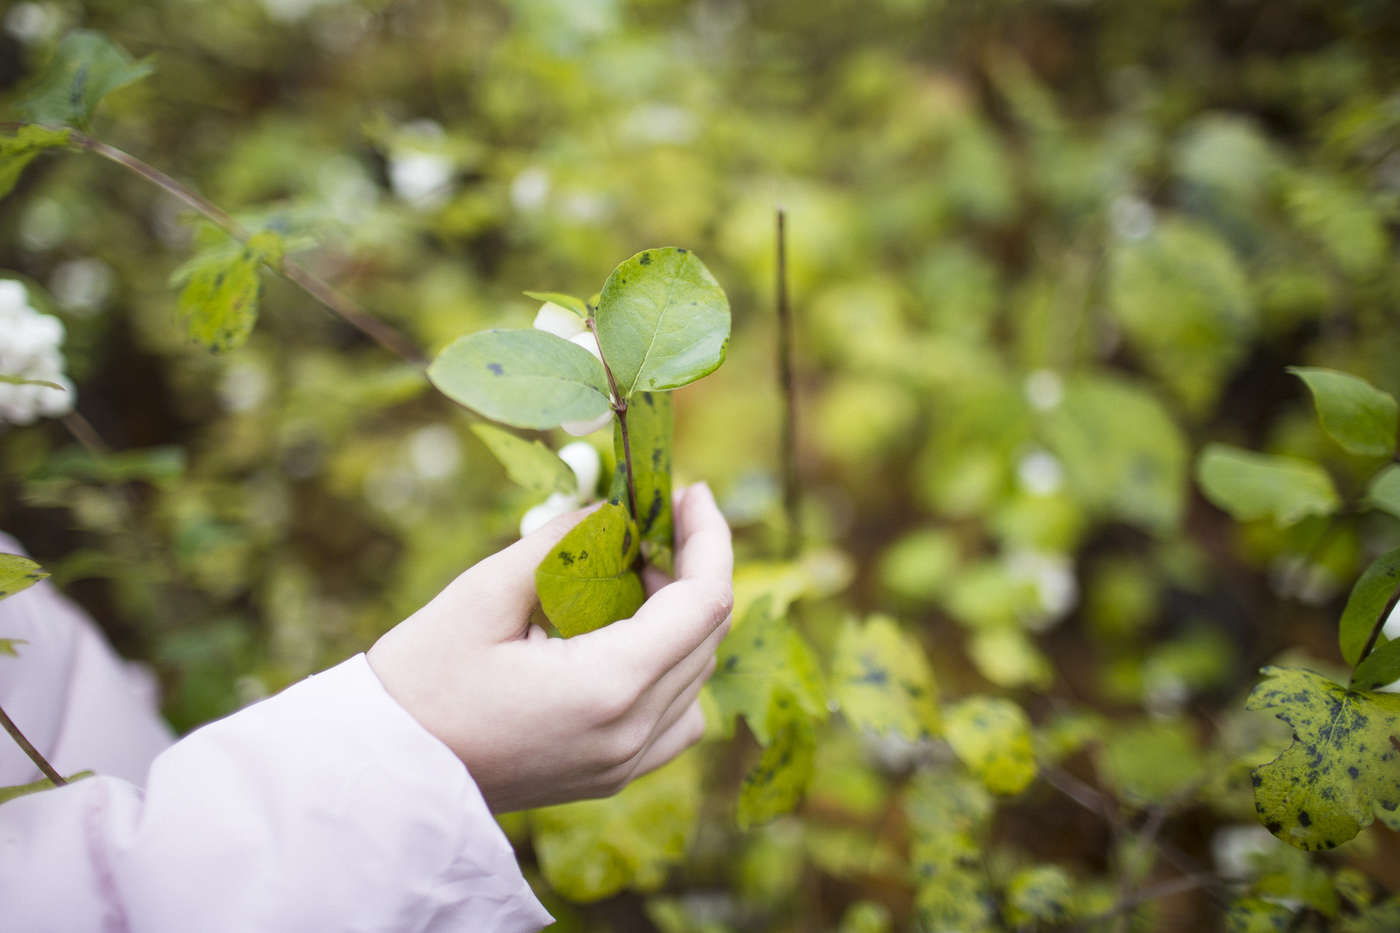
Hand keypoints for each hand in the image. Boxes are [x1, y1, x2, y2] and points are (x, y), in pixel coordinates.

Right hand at [365, 483, 732, 811]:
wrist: (381, 773)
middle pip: (705, 637)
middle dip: (690, 569)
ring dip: (681, 619)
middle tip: (646, 525)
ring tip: (630, 580)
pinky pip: (675, 719)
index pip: (703, 603)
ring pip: (696, 677)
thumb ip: (559, 546)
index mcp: (608, 686)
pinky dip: (671, 671)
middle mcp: (631, 734)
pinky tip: (626, 641)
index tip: (692, 492)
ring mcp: (624, 764)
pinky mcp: (609, 777)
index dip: (708, 539)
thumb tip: (612, 513)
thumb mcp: (482, 594)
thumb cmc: (419, 681)